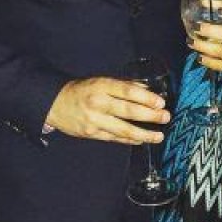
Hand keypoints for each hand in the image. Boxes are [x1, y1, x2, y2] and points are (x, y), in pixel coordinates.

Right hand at [46, 77, 169, 143]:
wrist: (55, 103)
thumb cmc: (83, 89)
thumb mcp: (101, 81)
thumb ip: (123, 86)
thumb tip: (147, 91)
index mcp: (101, 85)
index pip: (127, 91)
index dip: (146, 97)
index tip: (161, 102)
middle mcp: (98, 103)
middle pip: (128, 111)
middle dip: (150, 116)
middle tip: (165, 117)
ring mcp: (94, 120)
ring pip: (123, 129)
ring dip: (144, 134)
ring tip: (159, 135)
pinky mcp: (91, 133)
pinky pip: (114, 138)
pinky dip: (130, 139)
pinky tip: (142, 140)